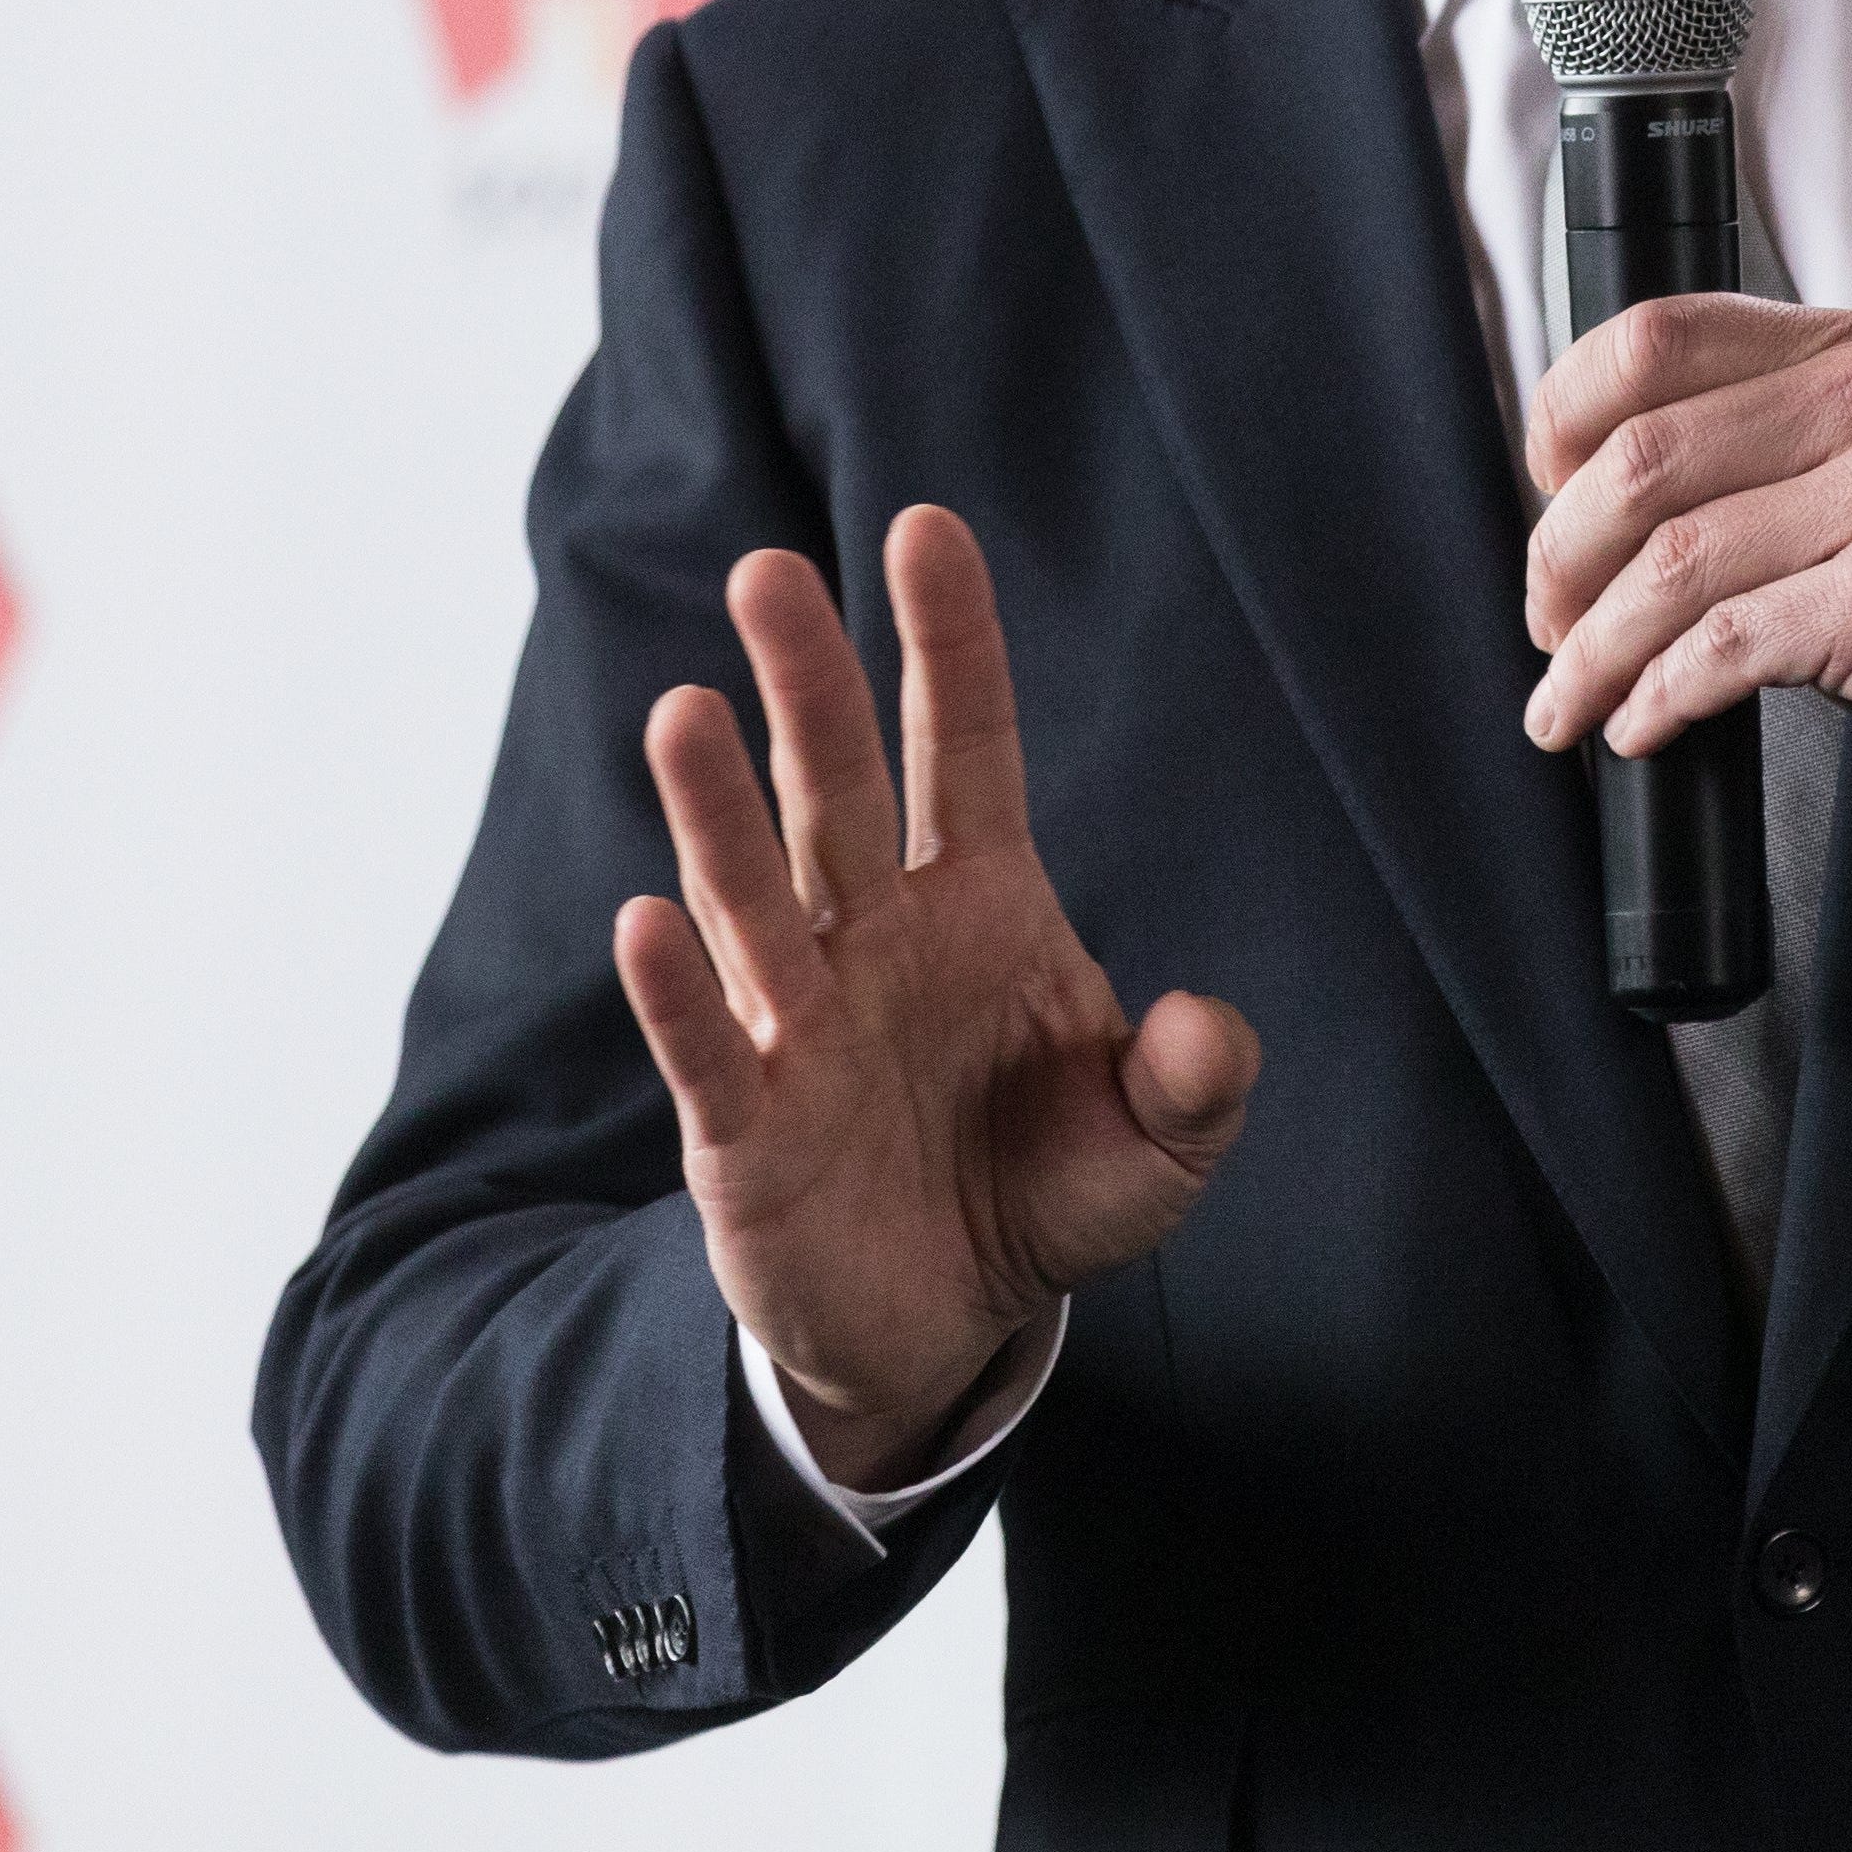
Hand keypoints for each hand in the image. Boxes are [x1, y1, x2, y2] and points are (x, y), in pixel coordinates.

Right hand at [610, 507, 1259, 1491]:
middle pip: (837, 789)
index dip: (947, 645)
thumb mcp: (1159, 1148)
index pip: (962, 749)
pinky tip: (651, 921)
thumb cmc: (1046, 1193)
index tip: (925, 527)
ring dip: (719, 808)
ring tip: (684, 709)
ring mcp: (799, 1021)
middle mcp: (876, 936)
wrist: (946, 1324)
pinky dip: (681, 990)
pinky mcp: (743, 1127)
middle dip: (807, 684)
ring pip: (754, 892)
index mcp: (980, 902)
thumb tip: (1200, 1024)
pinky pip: (708, 1046)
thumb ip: (1193, 1081)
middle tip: (770, 571)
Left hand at [1520, 299, 1851, 887]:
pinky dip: (1658, 697)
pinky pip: (1722, 649)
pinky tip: (1645, 725)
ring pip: (1669, 566)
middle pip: (1640, 460)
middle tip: (1550, 622)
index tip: (1547, 491)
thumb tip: (1595, 474)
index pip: (1655, 337)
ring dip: (1592, 649)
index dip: (1564, 417)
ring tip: (1572, 699)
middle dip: (1562, 559)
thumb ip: (1777, 432)